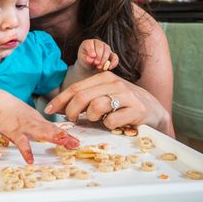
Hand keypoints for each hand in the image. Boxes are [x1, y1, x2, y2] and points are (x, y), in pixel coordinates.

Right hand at [0, 101, 79, 163]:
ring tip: (62, 141)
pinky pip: (21, 143)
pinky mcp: (14, 132)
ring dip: (51, 136)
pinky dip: (26, 151)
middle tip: (74, 142)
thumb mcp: (31, 121)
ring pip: (40, 132)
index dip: (66, 136)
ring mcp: (25, 127)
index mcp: (40, 122)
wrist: (0, 105)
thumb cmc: (15, 114)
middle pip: (51, 130)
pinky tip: (30, 160)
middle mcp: (35, 124)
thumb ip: (42, 131)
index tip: (76, 143)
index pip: (55, 130)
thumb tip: (58, 139)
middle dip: (63, 136)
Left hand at [44, 72, 172, 135]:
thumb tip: (60, 108)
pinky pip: (112, 121)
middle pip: (82, 97)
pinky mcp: (136, 110)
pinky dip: (108, 125)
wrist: (154, 110)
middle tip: (72, 120)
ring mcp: (126, 96)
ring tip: (98, 119)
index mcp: (103, 77)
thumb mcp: (104, 94)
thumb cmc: (123, 103)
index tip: (48, 110)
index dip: (59, 100)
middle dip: (71, 112)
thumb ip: (86, 97)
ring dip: (92, 118)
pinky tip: (114, 124)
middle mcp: (114, 83)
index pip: (75, 88)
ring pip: (96, 108)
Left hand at [77, 39, 118, 70]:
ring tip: (99, 67)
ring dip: (104, 59)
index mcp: (88, 43)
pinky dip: (113, 63)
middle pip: (100, 46)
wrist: (90, 67)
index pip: (90, 43)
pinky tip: (109, 68)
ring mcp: (106, 48)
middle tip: (96, 63)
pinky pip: (115, 57)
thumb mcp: (83, 60)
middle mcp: (98, 43)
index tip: (92, 56)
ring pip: (107, 50)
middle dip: (99, 56)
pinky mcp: (112, 54)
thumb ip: (86, 59)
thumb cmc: (85, 61)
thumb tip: (91, 59)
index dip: (91, 49)